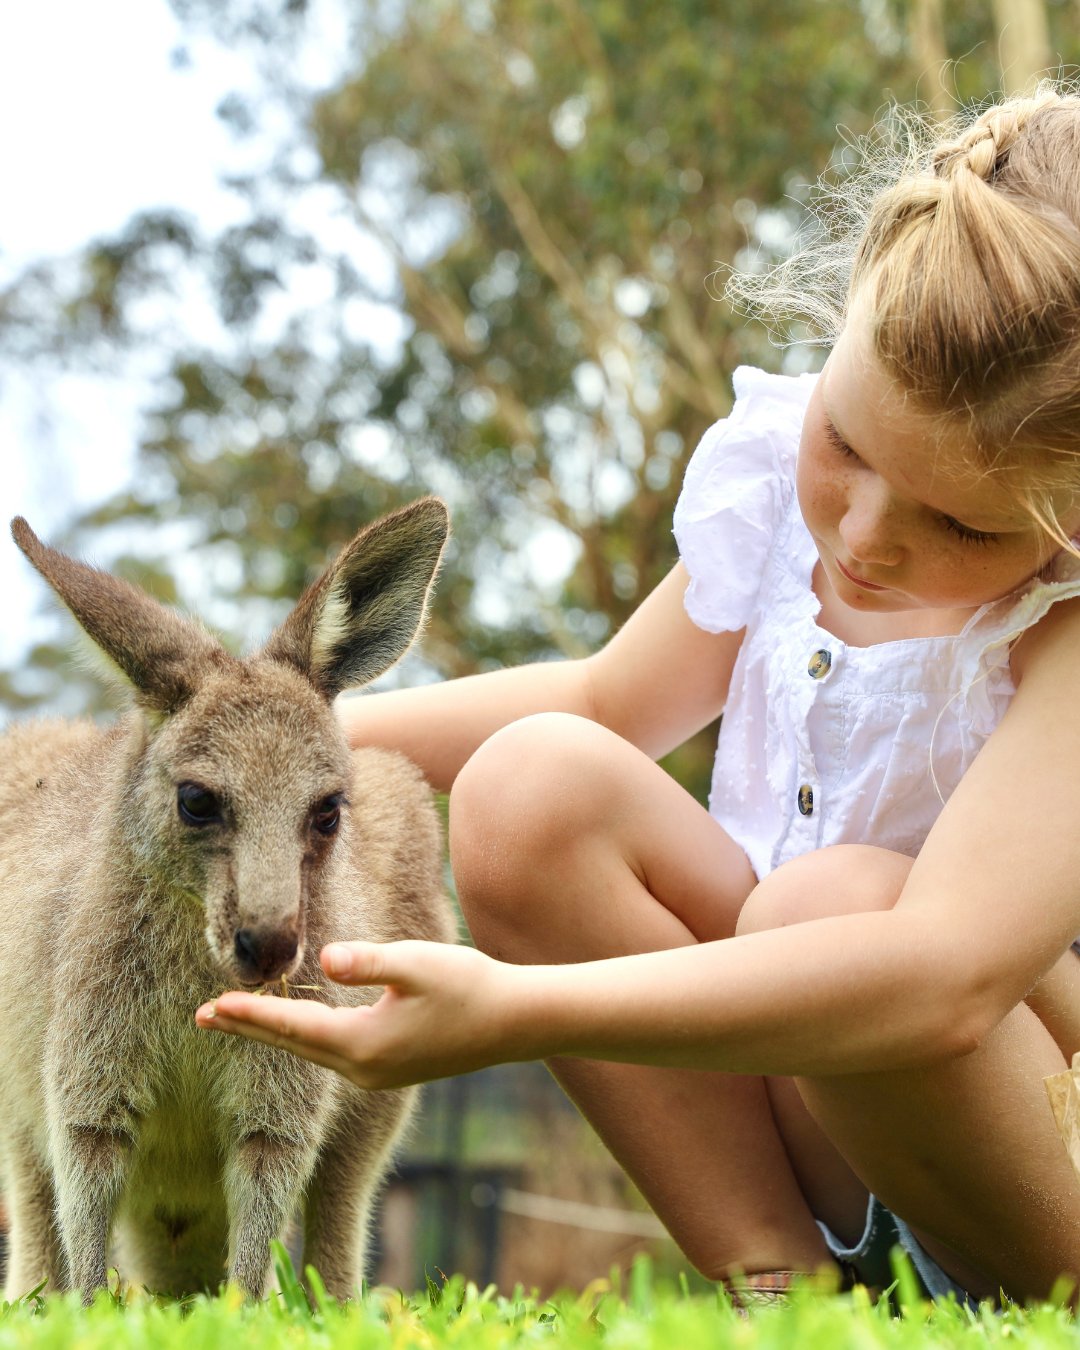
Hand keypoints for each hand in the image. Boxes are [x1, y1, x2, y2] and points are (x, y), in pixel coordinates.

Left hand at [194, 940, 516, 1088]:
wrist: (514, 1023)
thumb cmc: (469, 987)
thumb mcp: (417, 965)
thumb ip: (369, 961)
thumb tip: (324, 961)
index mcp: (363, 1045)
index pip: (292, 1030)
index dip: (249, 1015)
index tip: (209, 1007)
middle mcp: (363, 1069)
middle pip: (293, 1046)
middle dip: (248, 1027)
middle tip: (201, 1016)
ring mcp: (378, 1074)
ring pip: (312, 1052)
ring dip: (275, 1033)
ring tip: (239, 1017)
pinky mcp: (391, 1069)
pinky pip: (335, 1054)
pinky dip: (307, 1038)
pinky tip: (299, 1026)